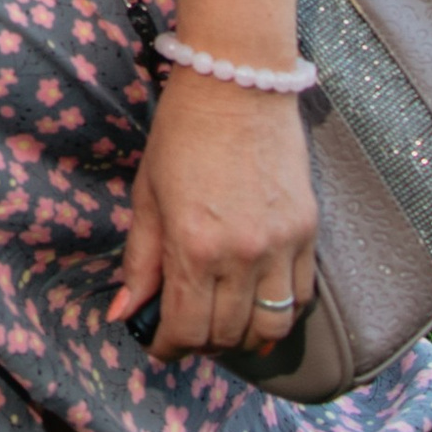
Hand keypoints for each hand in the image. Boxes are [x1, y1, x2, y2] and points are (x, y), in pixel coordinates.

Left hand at [110, 70, 317, 358]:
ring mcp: (280, 246)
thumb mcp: (146, 195)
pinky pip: (301, 299)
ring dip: (244, 339)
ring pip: (270, 329)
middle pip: (226, 336)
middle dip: (201, 345)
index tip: (158, 344)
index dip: (167, 348)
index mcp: (193, 246)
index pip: (185, 330)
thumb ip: (139, 261)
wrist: (237, 84)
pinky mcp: (308, 233)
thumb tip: (124, 313)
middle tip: (187, 332)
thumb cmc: (181, 134)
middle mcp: (241, 255)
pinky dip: (279, 314)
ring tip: (224, 327)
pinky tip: (257, 304)